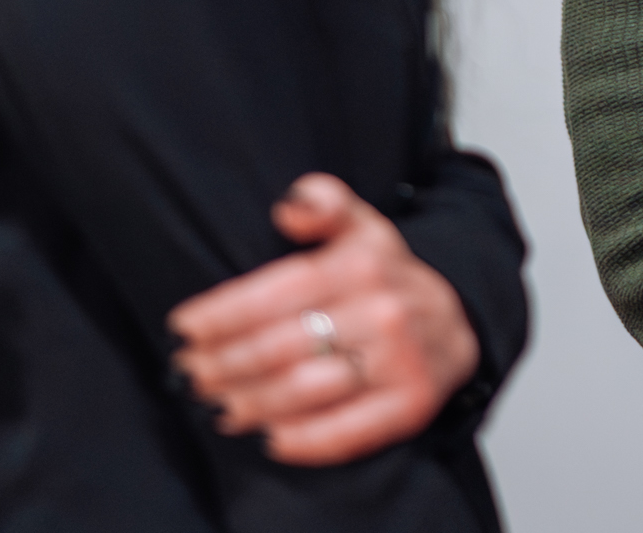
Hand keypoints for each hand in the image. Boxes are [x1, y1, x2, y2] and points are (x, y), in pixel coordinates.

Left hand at [169, 173, 480, 465]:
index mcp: (364, 264)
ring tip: (218, 405)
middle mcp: (384, 311)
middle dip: (224, 363)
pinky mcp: (410, 404)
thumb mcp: (363, 227)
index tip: (183, 327)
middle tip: (190, 373)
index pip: (277, 290)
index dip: (223, 313)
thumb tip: (288, 207)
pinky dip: (302, 440)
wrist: (459, 324)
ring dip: (251, 403)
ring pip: (305, 390)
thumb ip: (325, 203)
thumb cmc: (390, 280)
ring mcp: (400, 360)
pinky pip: (346, 431)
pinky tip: (269, 438)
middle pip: (282, 345)